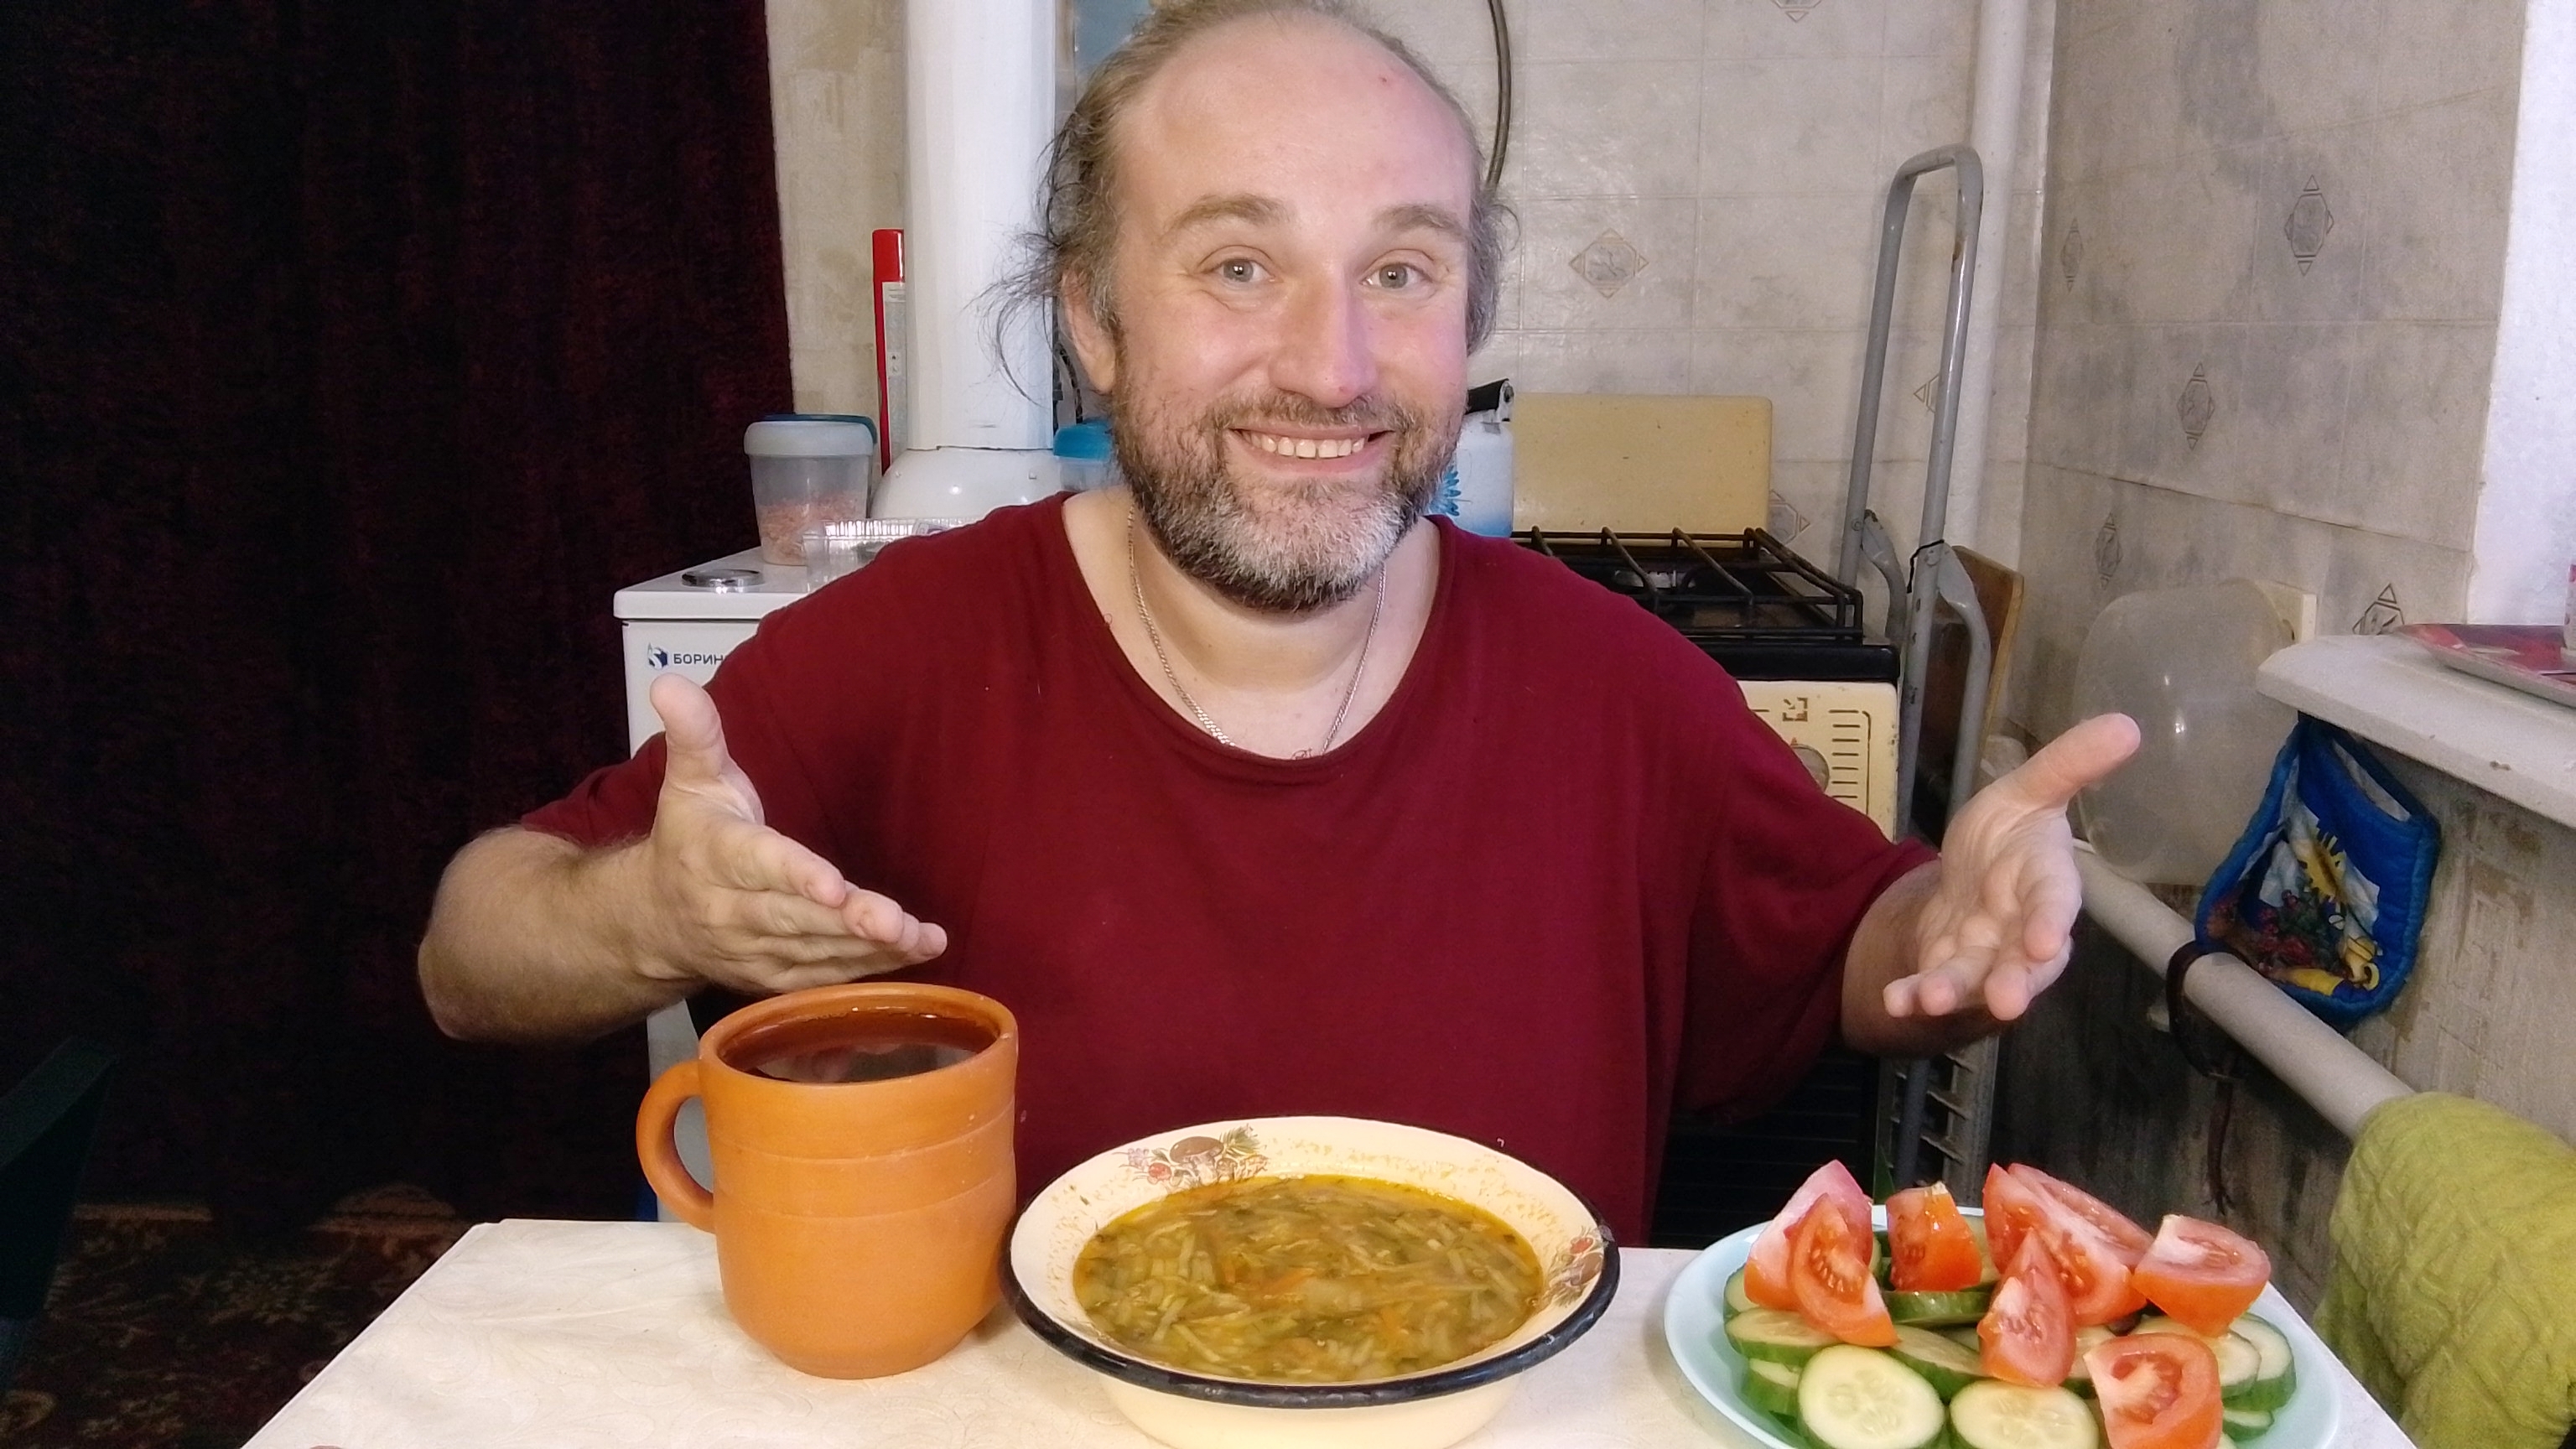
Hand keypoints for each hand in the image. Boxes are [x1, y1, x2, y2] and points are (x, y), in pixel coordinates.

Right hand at [633, 674, 945, 994]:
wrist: (652, 921)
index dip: (796, 875)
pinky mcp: (772, 978)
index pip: (758, 864)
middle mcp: (730, 910)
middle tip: (896, 922)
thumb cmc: (690, 838)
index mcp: (714, 855)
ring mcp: (752, 952)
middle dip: (847, 921)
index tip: (835, 885)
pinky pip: (820, 978)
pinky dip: (867, 970)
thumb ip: (695, 733)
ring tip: (921, 938)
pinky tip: (913, 954)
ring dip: (869, 949)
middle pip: (793, 918)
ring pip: (814, 952)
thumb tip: (671, 682)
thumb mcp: (690, 779)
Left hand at [1884, 713, 2140, 1021]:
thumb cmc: (2008, 838)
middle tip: (2006, 1003)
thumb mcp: (2028, 791)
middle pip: (2025, 961)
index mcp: (2046, 882)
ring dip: (1955, 992)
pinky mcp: (1949, 973)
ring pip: (1977, 981)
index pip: (2055, 902)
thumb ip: (2068, 765)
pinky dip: (1913, 995)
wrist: (1968, 884)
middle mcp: (2022, 931)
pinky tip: (1894, 1000)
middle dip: (2016, 981)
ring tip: (1933, 1000)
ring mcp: (1986, 958)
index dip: (2052, 920)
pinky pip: (1933, 987)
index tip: (2046, 941)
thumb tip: (2126, 724)